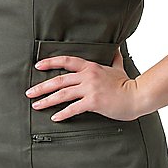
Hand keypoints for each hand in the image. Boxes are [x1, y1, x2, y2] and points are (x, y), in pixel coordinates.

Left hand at [25, 46, 139, 122]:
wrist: (137, 95)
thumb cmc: (127, 84)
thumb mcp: (119, 67)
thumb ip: (114, 58)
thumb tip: (116, 49)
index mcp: (91, 67)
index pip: (66, 61)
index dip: (50, 63)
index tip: (38, 66)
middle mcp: (87, 76)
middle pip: (59, 80)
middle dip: (42, 87)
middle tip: (30, 92)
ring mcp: (90, 89)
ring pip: (62, 94)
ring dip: (47, 100)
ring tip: (36, 105)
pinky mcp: (93, 102)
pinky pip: (73, 108)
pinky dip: (62, 113)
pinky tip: (54, 117)